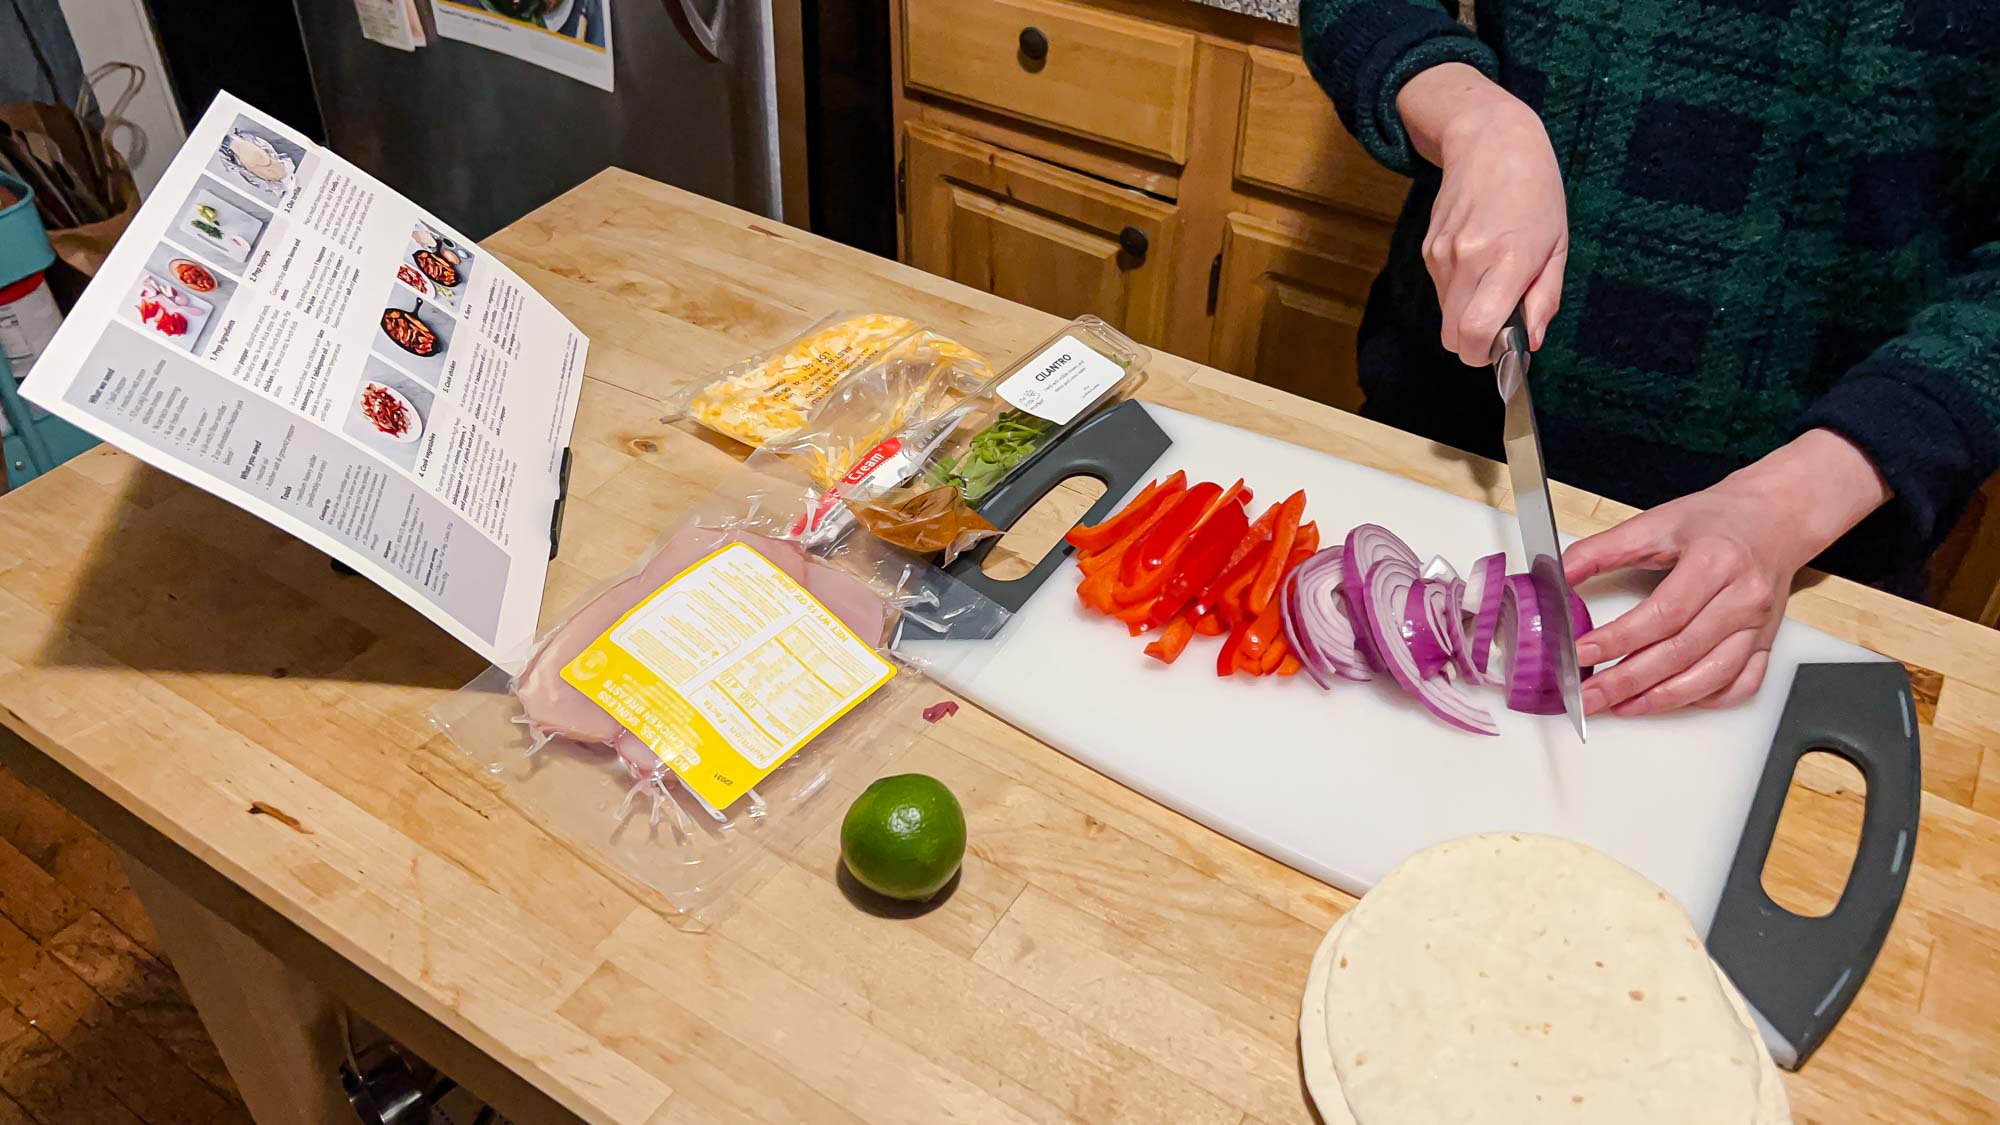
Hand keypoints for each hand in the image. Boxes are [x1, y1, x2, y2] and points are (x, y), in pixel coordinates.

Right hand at [1396, 64, 1568, 362]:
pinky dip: (1458, 291)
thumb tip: (1531, 342)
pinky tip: (1478, 259)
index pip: (1476, 332)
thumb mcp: (1558, 245)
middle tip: (1501, 320)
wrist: (1491, 141)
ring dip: (1467, 313)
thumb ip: (1545, 298)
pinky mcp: (1428, 249)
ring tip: (1494, 277)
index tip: (1502, 349)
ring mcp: (1442, 255)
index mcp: (1508, 260)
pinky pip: (1441, 291)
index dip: (1484, 355)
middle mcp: (1468, 260)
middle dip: (1475, 342)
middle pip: (1453, 336)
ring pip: (1446, 316)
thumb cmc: (1535, 191)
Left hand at [1561, 431, 1890, 716]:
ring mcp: (1760, 625)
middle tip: (1589, 695)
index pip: (1663, 614)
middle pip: (1682, 652)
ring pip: (1712, 676)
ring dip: (1663, 699)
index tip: (1582, 653)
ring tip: (1621, 706)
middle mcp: (1743, 598)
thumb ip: (1603, 548)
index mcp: (1715, 562)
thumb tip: (1559, 573)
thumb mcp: (1656, 521)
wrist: (1774, 518)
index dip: (1619, 639)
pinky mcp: (1767, 641)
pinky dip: (1706, 699)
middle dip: (1629, 680)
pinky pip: (1742, 684)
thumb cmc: (1715, 520)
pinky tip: (1671, 699)